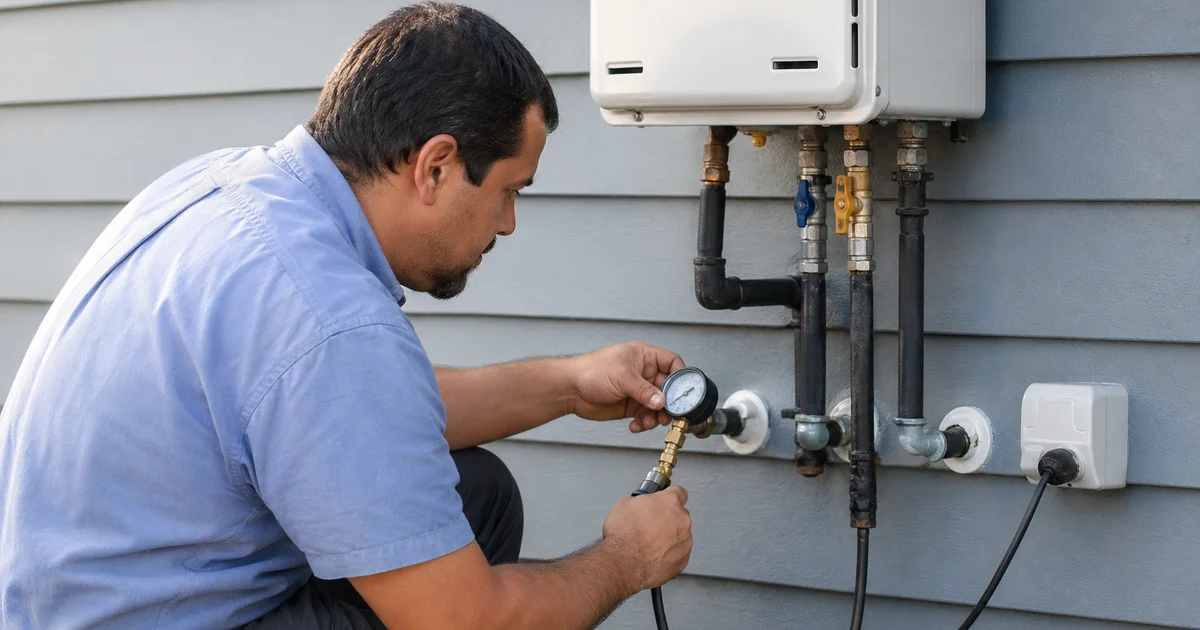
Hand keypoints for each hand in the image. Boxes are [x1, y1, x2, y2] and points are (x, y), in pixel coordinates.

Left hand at [567, 342, 685, 432]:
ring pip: (657, 405)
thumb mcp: (622, 377)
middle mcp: (643, 373)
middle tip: (667, 414)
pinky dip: (644, 422)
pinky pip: (645, 415)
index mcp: (644, 357)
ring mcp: (637, 390)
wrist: (570, 389)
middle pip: (667, 388)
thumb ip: (644, 391)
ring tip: (649, 422)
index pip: (672, 363)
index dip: (680, 377)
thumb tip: (661, 401)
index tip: (683, 392)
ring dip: (656, 416)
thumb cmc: (590, 371)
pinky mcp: (630, 405)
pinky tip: (636, 425)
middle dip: (668, 403)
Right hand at [602, 486, 692, 590]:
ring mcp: (685, 541)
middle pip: (680, 515)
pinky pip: (679, 553)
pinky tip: (653, 554)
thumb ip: (641, 501)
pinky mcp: (683, 560)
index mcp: (669, 502)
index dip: (670, 496)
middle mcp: (682, 520)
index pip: (680, 492)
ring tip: (650, 543)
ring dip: (669, 537)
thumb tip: (641, 504)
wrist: (623, 564)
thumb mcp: (624, 504)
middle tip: (651, 526)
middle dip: (668, 519)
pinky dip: (669, 554)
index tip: (666, 501)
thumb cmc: (623, 536)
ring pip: (680, 535)